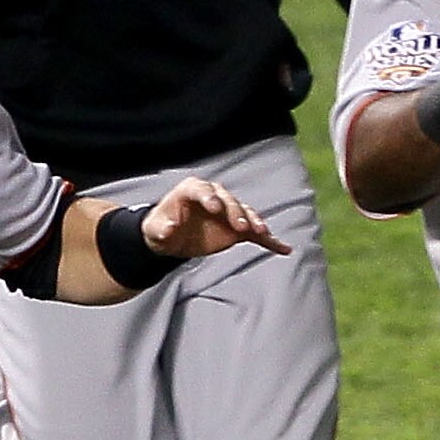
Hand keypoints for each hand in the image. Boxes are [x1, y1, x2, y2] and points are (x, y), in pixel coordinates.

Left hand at [140, 178, 290, 261]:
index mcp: (192, 190)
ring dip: (255, 222)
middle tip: (241, 226)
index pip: (203, 190)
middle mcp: (214, 197)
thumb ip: (160, 228)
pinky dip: (269, 241)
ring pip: (245, 213)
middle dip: (236, 212)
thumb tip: (168, 228)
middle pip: (229, 201)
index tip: (215, 208)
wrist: (171, 238)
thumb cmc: (160, 228)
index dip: (210, 197)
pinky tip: (284, 249)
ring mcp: (228, 212)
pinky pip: (255, 234)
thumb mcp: (155, 230)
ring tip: (262, 232)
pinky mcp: (237, 229)